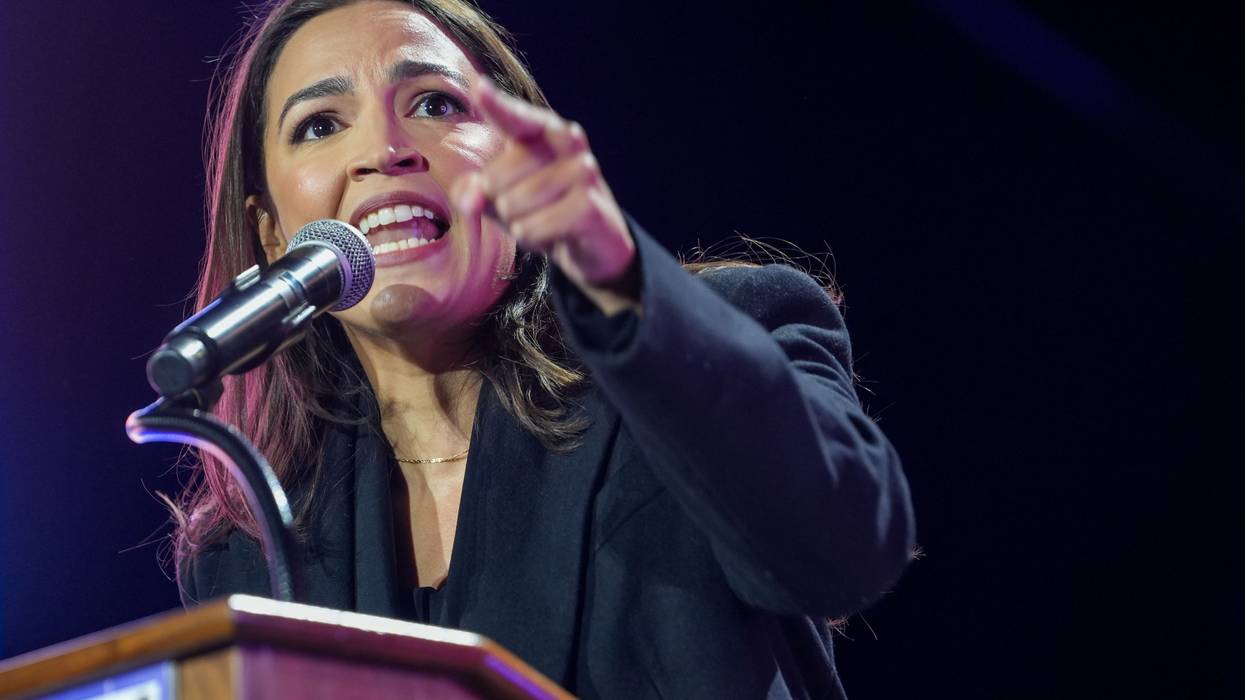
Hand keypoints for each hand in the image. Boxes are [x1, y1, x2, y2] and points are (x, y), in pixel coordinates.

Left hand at [452, 78, 638, 313]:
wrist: (594, 244)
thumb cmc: (543, 210)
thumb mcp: (501, 197)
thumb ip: (474, 192)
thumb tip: (469, 201)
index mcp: (543, 130)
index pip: (514, 117)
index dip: (495, 105)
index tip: (478, 86)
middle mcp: (567, 142)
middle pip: (495, 177)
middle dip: (498, 203)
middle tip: (526, 208)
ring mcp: (583, 171)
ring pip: (514, 205)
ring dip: (518, 224)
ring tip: (543, 220)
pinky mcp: (590, 206)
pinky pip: (533, 227)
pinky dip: (534, 238)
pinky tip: (554, 235)